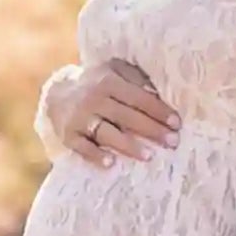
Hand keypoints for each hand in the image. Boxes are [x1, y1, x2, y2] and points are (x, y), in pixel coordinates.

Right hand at [59, 58, 181, 168]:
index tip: (176, 123)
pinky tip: (110, 163)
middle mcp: (94, 99)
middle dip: (151, 130)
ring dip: (128, 145)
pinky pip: (83, 147)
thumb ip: (136, 78)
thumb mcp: (114, 71)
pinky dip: (95, 155)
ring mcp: (80, 118)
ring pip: (107, 133)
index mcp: (108, 82)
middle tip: (173, 142)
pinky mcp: (68, 135)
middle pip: (127, 117)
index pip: (138, 98)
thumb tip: (158, 93)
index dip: (158, 110)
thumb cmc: (97, 84)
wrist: (58, 94)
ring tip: (149, 156)